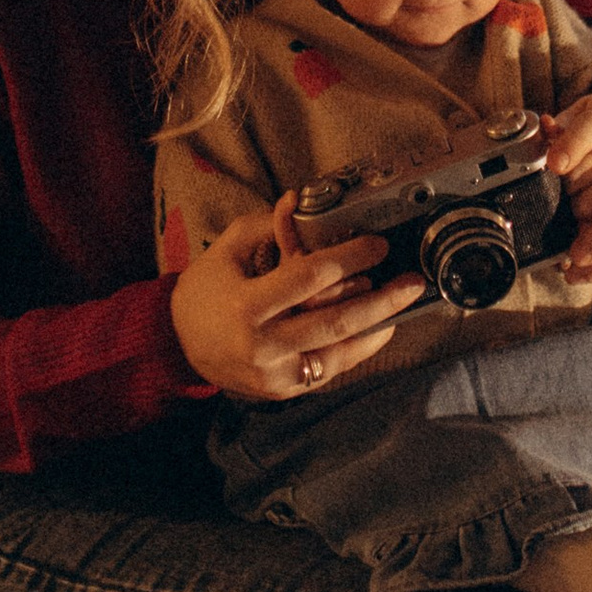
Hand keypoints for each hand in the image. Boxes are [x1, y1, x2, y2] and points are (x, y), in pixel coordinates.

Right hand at [170, 192, 423, 401]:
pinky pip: (331, 368)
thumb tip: (302, 203)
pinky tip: (381, 328)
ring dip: (378, 324)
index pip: (309, 277)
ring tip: (405, 302)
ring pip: (338, 349)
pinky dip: (360, 348)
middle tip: (412, 280)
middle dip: (381, 299)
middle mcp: (262, 344)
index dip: (349, 258)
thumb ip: (266, 226)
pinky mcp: (284, 388)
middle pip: (334, 320)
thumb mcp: (227, 250)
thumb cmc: (205, 290)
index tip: (378, 244)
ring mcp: (274, 372)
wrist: (179, 345)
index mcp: (246, 304)